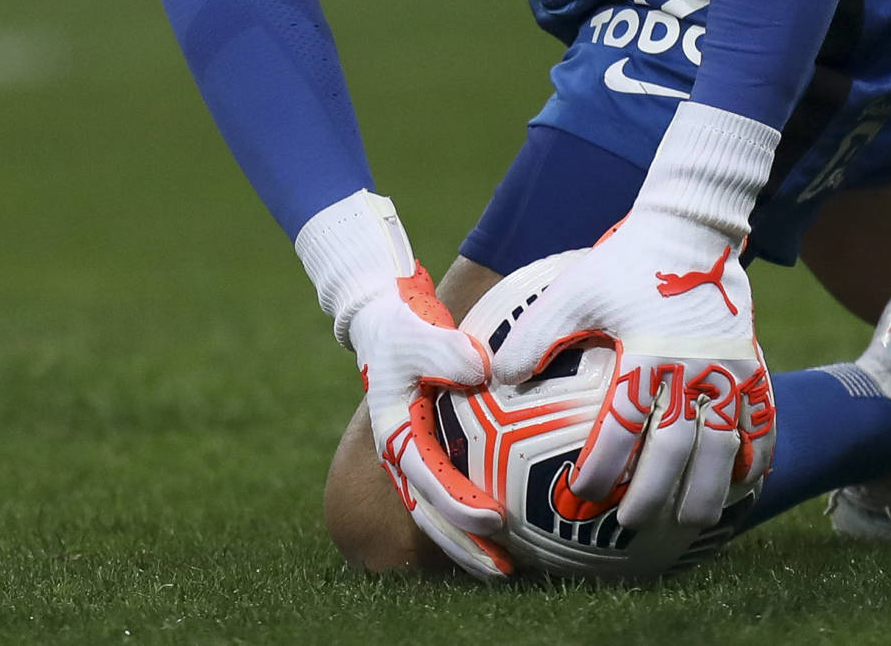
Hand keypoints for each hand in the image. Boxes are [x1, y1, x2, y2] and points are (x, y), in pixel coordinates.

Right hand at [297, 192, 511, 579]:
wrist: (381, 321)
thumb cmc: (401, 326)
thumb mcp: (419, 331)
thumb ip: (446, 351)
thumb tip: (483, 369)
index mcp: (395, 433)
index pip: (428, 480)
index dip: (459, 504)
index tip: (494, 521)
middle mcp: (403, 454)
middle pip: (430, 514)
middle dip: (463, 546)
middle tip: (503, 570)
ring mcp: (415, 455)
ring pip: (438, 511)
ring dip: (467, 542)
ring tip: (506, 570)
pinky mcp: (431, 450)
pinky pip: (450, 491)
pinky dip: (470, 516)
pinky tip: (508, 532)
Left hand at [492, 103, 781, 530]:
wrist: (692, 228)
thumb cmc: (626, 262)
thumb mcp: (574, 290)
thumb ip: (536, 335)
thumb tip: (496, 377)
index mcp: (646, 352)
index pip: (622, 425)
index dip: (603, 466)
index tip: (582, 494)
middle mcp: (692, 366)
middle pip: (675, 448)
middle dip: (652, 494)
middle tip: (629, 524)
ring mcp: (729, 369)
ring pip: (723, 445)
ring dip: (706, 490)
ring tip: (688, 523)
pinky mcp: (753, 364)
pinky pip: (761, 421)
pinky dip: (753, 458)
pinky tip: (740, 487)